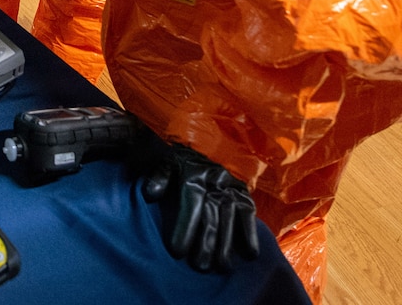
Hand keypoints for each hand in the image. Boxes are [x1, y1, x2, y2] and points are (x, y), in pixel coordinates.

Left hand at [142, 143, 259, 272]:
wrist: (208, 135)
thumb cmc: (182, 154)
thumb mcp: (167, 159)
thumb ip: (159, 177)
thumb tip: (150, 195)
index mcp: (194, 175)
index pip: (191, 205)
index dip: (185, 228)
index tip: (178, 251)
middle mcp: (215, 183)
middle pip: (212, 217)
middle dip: (206, 244)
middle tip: (201, 267)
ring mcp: (231, 188)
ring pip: (230, 219)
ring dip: (227, 245)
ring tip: (223, 267)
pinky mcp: (244, 193)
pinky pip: (249, 215)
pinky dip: (250, 234)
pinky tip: (250, 254)